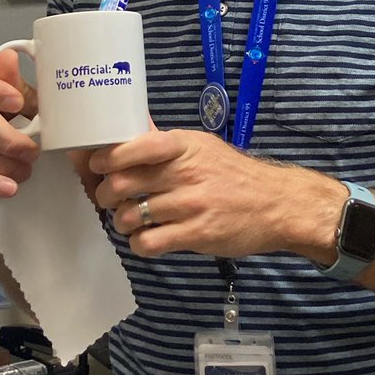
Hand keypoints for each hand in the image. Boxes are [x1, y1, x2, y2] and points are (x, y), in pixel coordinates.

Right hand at [0, 49, 39, 199]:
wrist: (32, 156)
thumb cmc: (31, 120)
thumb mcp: (34, 101)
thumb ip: (19, 84)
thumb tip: (7, 58)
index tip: (18, 103)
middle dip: (5, 138)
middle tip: (33, 152)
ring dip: (0, 165)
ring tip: (25, 173)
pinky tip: (7, 188)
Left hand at [88, 129, 342, 260]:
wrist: (278, 204)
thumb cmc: (234, 175)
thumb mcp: (202, 147)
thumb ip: (164, 143)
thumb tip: (128, 130)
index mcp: (184, 145)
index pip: (133, 146)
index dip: (105, 158)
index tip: (97, 166)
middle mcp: (186, 172)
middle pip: (121, 184)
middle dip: (104, 195)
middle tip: (108, 199)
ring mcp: (191, 204)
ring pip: (129, 216)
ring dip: (121, 222)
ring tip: (131, 220)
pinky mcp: (197, 235)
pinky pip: (148, 243)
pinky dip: (139, 244)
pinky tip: (148, 239)